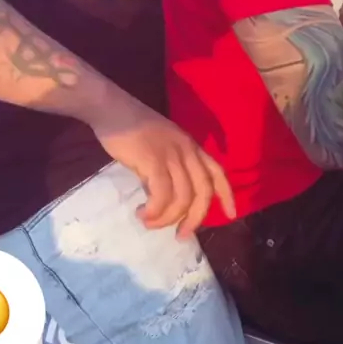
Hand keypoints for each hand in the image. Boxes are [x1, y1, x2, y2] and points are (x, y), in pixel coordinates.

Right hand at [90, 92, 235, 238]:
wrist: (111, 108)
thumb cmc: (130, 127)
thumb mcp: (159, 146)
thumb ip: (166, 168)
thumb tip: (162, 198)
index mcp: (190, 145)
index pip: (217, 171)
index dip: (227, 195)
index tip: (231, 215)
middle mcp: (186, 150)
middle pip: (203, 191)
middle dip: (195, 218)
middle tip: (181, 235)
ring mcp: (171, 154)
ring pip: (182, 197)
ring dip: (167, 218)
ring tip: (149, 222)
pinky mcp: (153, 160)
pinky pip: (162, 194)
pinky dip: (154, 210)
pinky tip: (142, 213)